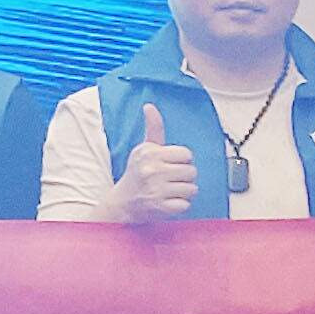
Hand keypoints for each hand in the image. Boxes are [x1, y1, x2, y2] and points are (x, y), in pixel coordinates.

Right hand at [108, 99, 198, 220]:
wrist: (123, 202)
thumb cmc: (138, 173)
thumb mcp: (144, 149)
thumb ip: (153, 128)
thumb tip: (150, 106)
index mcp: (150, 153)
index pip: (186, 154)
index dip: (181, 160)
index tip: (169, 165)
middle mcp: (152, 170)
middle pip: (191, 172)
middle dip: (184, 177)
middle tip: (169, 179)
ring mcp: (156, 190)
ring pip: (191, 189)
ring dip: (183, 192)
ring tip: (169, 190)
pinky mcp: (160, 207)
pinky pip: (185, 205)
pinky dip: (179, 205)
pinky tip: (168, 201)